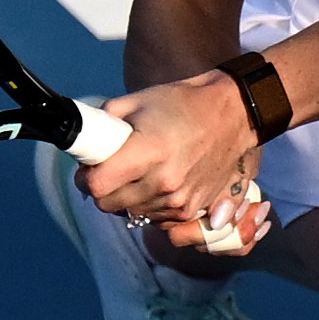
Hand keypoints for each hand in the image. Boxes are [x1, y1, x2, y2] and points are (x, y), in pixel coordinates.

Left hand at [78, 71, 266, 244]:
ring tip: (141, 172)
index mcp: (147, 152)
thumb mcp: (135, 101)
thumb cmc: (182, 103)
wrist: (234, 115)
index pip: (96, 186)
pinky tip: (158, 183)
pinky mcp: (192, 210)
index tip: (88, 169)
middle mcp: (163, 183)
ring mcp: (179, 201)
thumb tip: (85, 143)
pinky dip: (149, 205)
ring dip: (127, 198)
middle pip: (109, 204)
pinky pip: (155, 218)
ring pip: (131, 213)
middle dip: (103, 189)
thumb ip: (103, 124)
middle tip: (112, 169)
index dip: (84, 178)